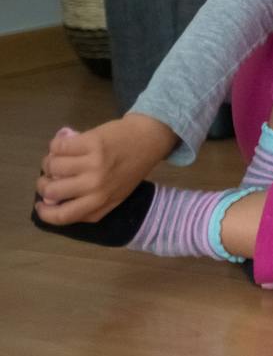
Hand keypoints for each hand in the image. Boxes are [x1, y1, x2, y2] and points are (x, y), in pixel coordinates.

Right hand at [33, 114, 176, 224]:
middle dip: (43, 184)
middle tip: (48, 178)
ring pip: (52, 166)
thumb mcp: (115, 196)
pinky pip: (57, 146)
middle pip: (51, 191)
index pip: (63, 216)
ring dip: (49, 162)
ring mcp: (94, 163)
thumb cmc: (130, 169)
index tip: (40, 205)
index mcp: (102, 202)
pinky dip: (56, 145)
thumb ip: (89, 205)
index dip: (45, 213)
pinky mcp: (92, 142)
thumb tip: (51, 204)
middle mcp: (96, 186)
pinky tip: (65, 146)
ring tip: (58, 159)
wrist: (149, 139)